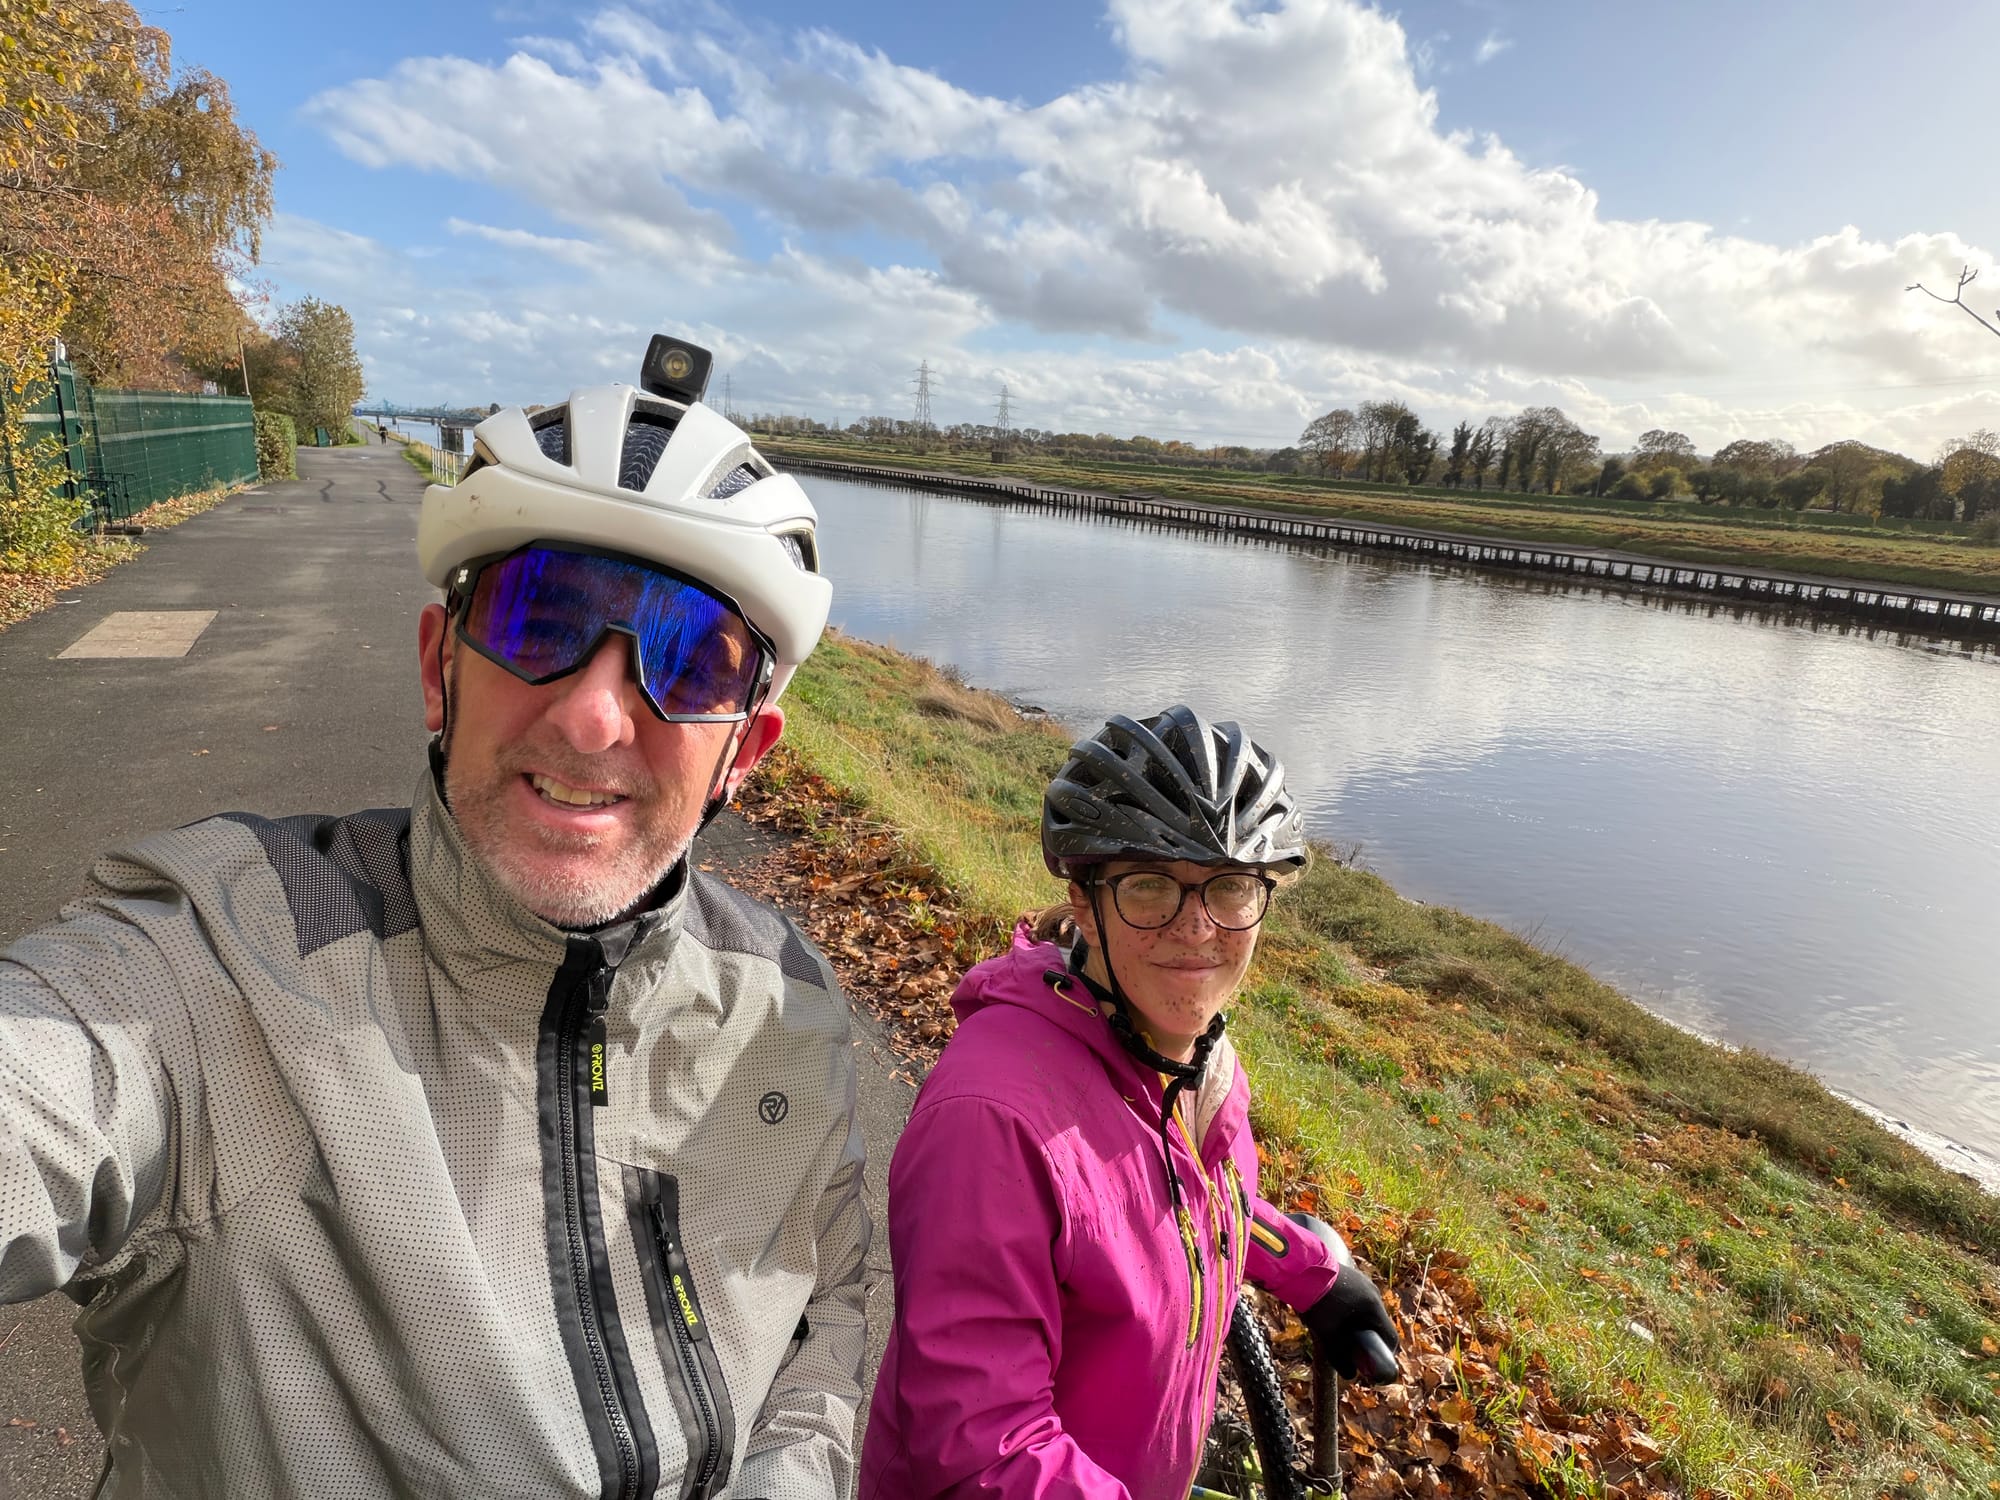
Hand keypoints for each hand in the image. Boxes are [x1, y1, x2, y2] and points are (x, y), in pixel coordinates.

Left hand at [1301, 1266, 1400, 1381]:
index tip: (1374, 1364)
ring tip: (1342, 1331)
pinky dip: (1353, 1311)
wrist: (1301, 1269)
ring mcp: (1364, 1282)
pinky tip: (1335, 1314)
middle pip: (1379, 1323)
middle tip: (1355, 1350)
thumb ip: (1340, 1356)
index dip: (1385, 1354)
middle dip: (1369, 1339)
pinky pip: (1359, 1299)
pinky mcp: (1353, 1276)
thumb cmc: (1318, 1302)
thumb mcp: (1328, 1334)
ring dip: (1360, 1324)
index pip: (1390, 1337)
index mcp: (1373, 1307)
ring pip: (1368, 1311)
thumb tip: (1350, 1375)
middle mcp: (1373, 1293)